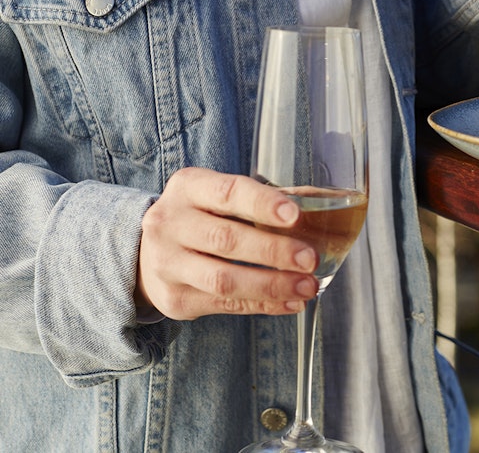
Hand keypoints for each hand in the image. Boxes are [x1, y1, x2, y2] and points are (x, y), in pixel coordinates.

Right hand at [136, 167, 319, 320]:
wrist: (145, 251)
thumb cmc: (201, 216)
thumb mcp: (217, 195)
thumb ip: (261, 200)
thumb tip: (318, 206)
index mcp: (188, 188)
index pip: (228, 193)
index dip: (263, 204)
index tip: (295, 215)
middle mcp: (170, 223)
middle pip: (227, 239)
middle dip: (274, 251)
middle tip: (310, 258)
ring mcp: (167, 264)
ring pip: (224, 279)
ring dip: (272, 285)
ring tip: (307, 286)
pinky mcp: (174, 299)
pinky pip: (225, 304)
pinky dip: (263, 305)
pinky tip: (289, 302)